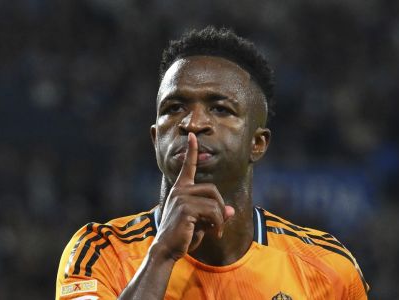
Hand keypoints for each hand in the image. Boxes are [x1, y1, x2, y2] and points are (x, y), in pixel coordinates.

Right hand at [154, 132, 234, 260]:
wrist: (167, 249)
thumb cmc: (183, 236)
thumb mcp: (202, 223)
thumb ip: (215, 214)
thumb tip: (231, 210)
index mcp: (181, 189)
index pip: (187, 166)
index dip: (191, 151)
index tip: (192, 135)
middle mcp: (180, 190)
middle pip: (212, 189)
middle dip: (220, 207)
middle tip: (220, 225)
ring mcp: (181, 198)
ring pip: (214, 202)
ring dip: (220, 219)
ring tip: (217, 231)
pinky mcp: (185, 208)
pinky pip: (212, 212)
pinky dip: (218, 224)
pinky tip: (214, 234)